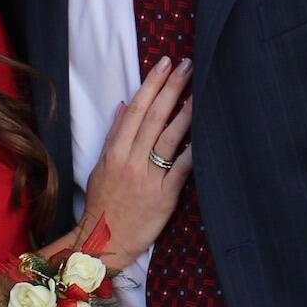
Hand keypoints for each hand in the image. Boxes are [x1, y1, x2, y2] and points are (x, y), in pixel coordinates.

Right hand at [81, 58, 193, 269]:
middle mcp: (130, 161)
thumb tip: (125, 105)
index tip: (164, 63)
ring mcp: (148, 179)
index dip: (151, 85)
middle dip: (171, 89)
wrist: (102, 242)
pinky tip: (204, 134)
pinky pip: (181, 169)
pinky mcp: (164, 197)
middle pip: (153, 118)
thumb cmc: (103, 204)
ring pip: (168, 139)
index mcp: (114, 152)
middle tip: (187, 66)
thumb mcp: (101, 167)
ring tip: (199, 91)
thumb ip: (114, 136)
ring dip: (185, 113)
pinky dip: (193, 151)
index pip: (136, 110)